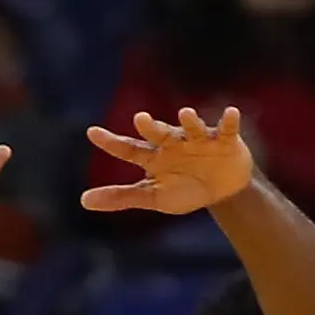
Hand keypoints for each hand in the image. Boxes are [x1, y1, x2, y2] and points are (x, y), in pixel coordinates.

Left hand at [81, 104, 258, 219]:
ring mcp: (198, 139)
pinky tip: (231, 113)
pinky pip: (227, 128)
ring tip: (186, 114)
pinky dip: (229, 121)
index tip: (91, 132)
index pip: (128, 148)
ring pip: (192, 127)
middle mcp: (173, 143)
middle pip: (159, 133)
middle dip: (151, 126)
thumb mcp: (152, 196)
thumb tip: (83, 202)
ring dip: (190, 120)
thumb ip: (120, 197)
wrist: (221, 190)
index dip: (110, 141)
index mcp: (154, 156)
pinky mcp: (224, 140)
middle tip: (140, 119)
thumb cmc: (183, 189)